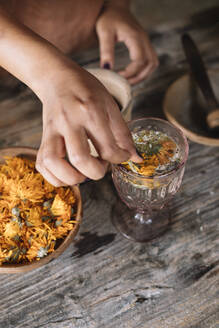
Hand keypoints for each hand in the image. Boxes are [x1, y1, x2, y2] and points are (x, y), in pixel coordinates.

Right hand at [36, 60, 141, 185]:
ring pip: (54, 163)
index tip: (119, 157)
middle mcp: (69, 121)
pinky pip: (42, 164)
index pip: (108, 148)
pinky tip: (67, 174)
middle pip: (80, 159)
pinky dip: (54, 177)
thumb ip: (123, 133)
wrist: (57, 77)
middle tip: (100, 166)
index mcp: (91, 111)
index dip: (119, 159)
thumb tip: (136, 158)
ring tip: (82, 174)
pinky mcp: (43, 137)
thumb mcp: (110, 105)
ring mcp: (52, 130)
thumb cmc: (86, 89)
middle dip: (96, 173)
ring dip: (71, 178)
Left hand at [96, 4, 158, 83]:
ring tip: (128, 81)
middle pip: (150, 64)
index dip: (130, 72)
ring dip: (143, 75)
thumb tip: (107, 69)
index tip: (118, 76)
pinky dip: (144, 71)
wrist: (116, 7)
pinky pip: (150, 61)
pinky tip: (132, 74)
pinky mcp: (145, 45)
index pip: (140, 60)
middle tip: (124, 83)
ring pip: (153, 64)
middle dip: (138, 77)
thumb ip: (106, 51)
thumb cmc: (109, 17)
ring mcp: (147, 43)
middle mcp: (144, 40)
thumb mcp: (104, 32)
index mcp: (135, 37)